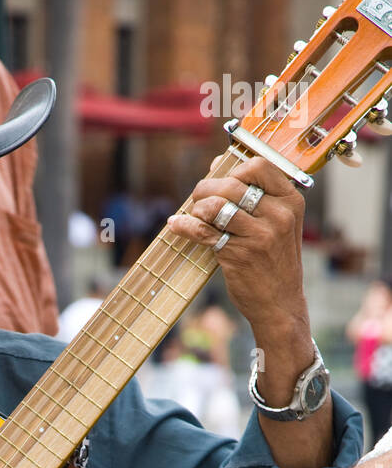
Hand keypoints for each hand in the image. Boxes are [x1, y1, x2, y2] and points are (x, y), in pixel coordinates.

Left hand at [168, 157, 309, 341]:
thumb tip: (217, 163)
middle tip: (198, 198)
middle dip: (206, 188)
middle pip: (231, 185)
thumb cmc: (274, 261)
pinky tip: (176, 224)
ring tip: (193, 214)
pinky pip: (204, 232)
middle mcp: (278, 216)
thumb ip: (255, 194)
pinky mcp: (238, 255)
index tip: (222, 179)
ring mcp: (259, 236)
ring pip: (215, 206)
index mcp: (291, 202)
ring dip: (197, 207)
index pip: (259, 165)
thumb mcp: (278, 224)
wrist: (280, 305)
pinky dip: (185, 226)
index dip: (234, 168)